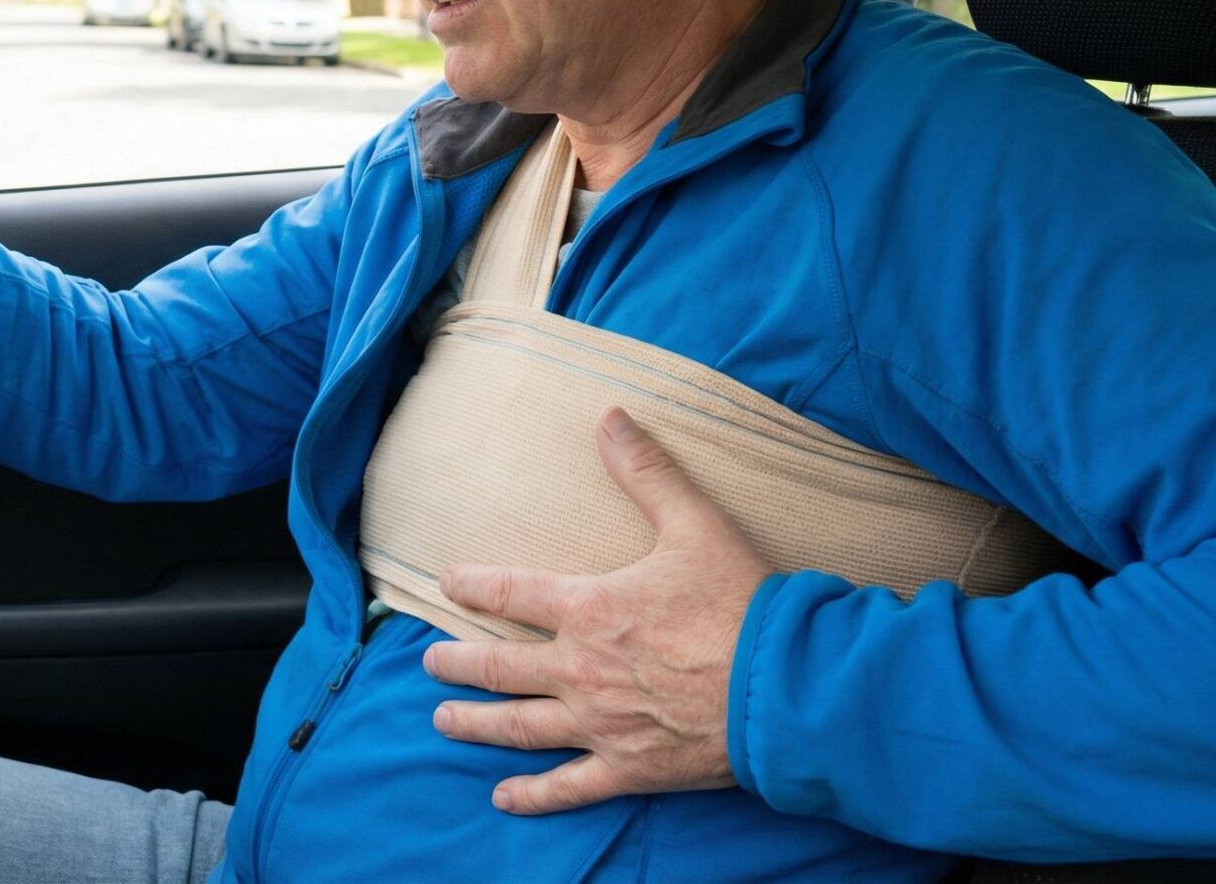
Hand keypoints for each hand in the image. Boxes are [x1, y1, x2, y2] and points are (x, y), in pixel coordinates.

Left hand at [421, 410, 773, 814]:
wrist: (787, 689)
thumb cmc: (743, 605)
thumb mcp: (695, 524)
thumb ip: (647, 472)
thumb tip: (609, 418)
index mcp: (591, 610)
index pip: (511, 593)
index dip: (473, 585)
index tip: (447, 582)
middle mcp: (581, 670)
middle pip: (498, 666)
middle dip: (458, 661)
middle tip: (428, 661)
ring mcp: (600, 725)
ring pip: (517, 726)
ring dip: (474, 722)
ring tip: (442, 719)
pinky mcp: (629, 768)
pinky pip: (567, 787)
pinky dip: (532, 794)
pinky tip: (503, 796)